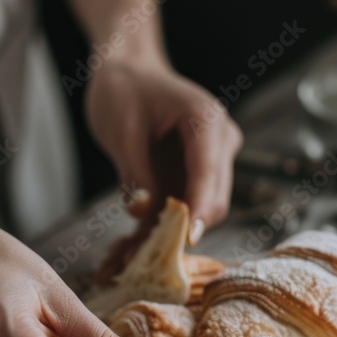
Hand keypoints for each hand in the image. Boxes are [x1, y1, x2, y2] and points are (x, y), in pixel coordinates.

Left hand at [86, 56, 242, 244]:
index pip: (209, 172)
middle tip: (141, 262)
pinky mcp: (188, 181)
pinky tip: (118, 257)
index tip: (188, 239)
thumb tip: (143, 213)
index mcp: (206, 122)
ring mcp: (206, 166)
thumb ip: (134, 172)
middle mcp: (217, 146)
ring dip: (162, 241)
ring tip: (118, 264)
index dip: (199, 208)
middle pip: (211, 201)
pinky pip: (175, 214)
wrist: (127, 73)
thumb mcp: (121, 129)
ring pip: (194, 215)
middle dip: (180, 233)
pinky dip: (151, 234)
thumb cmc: (124, 90)